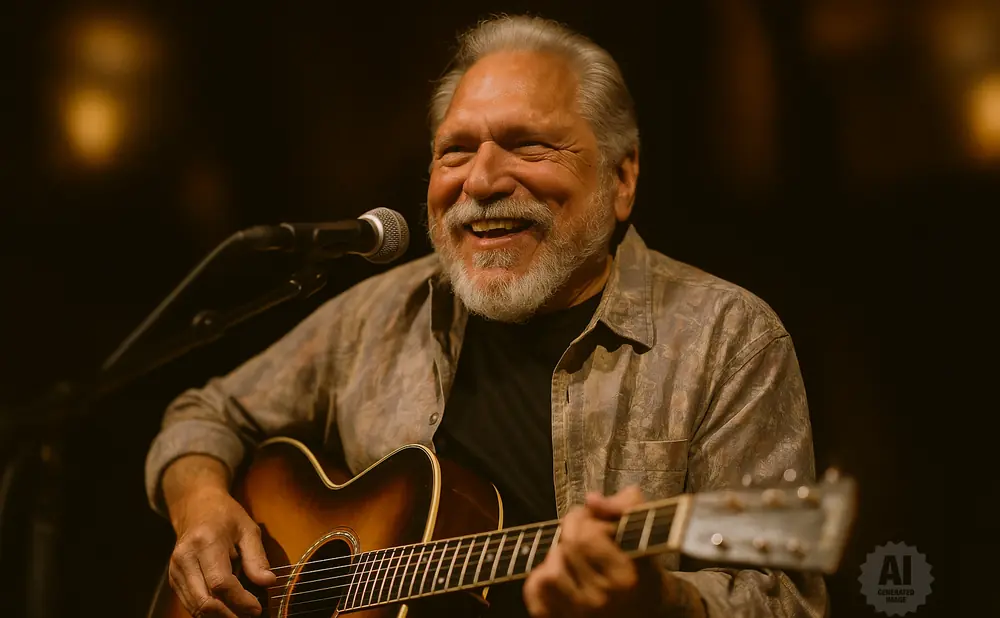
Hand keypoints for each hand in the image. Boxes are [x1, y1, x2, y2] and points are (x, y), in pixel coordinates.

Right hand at [168, 485, 275, 616]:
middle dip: (230, 614)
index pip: (220, 583)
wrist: (196, 508)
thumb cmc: (226, 517)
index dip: (240, 601)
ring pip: (196, 608)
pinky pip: (191, 605)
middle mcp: (184, 559)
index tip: (258, 608)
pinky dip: (210, 612)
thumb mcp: (248, 530)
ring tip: (242, 614)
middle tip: (251, 615)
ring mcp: (175, 571)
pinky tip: (227, 609)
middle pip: (205, 601)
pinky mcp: (173, 580)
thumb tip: (268, 582)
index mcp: (204, 542)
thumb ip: (257, 558)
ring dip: (220, 616)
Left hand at [523, 485, 664, 616]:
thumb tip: (592, 500)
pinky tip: (560, 574)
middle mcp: (602, 600)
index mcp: (625, 577)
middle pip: (567, 548)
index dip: (586, 518)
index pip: (588, 535)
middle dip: (572, 530)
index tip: (594, 519)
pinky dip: (540, 577)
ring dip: (557, 556)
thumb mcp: (645, 537)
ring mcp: (579, 614)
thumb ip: (625, 508)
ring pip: (549, 572)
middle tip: (583, 531)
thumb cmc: (645, 570)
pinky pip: (535, 591)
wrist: (648, 613)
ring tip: (573, 556)